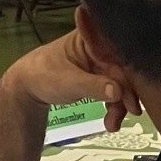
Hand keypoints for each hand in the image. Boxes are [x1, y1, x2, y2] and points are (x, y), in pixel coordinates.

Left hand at [8, 29, 140, 131]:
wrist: (28, 87)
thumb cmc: (43, 75)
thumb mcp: (68, 81)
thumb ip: (93, 86)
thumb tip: (118, 91)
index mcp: (91, 37)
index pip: (117, 52)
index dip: (129, 72)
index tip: (132, 92)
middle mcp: (100, 46)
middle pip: (123, 69)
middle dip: (127, 93)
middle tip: (130, 111)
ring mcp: (101, 62)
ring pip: (121, 83)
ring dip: (121, 104)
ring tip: (113, 124)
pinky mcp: (100, 76)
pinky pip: (114, 91)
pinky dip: (114, 106)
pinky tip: (111, 123)